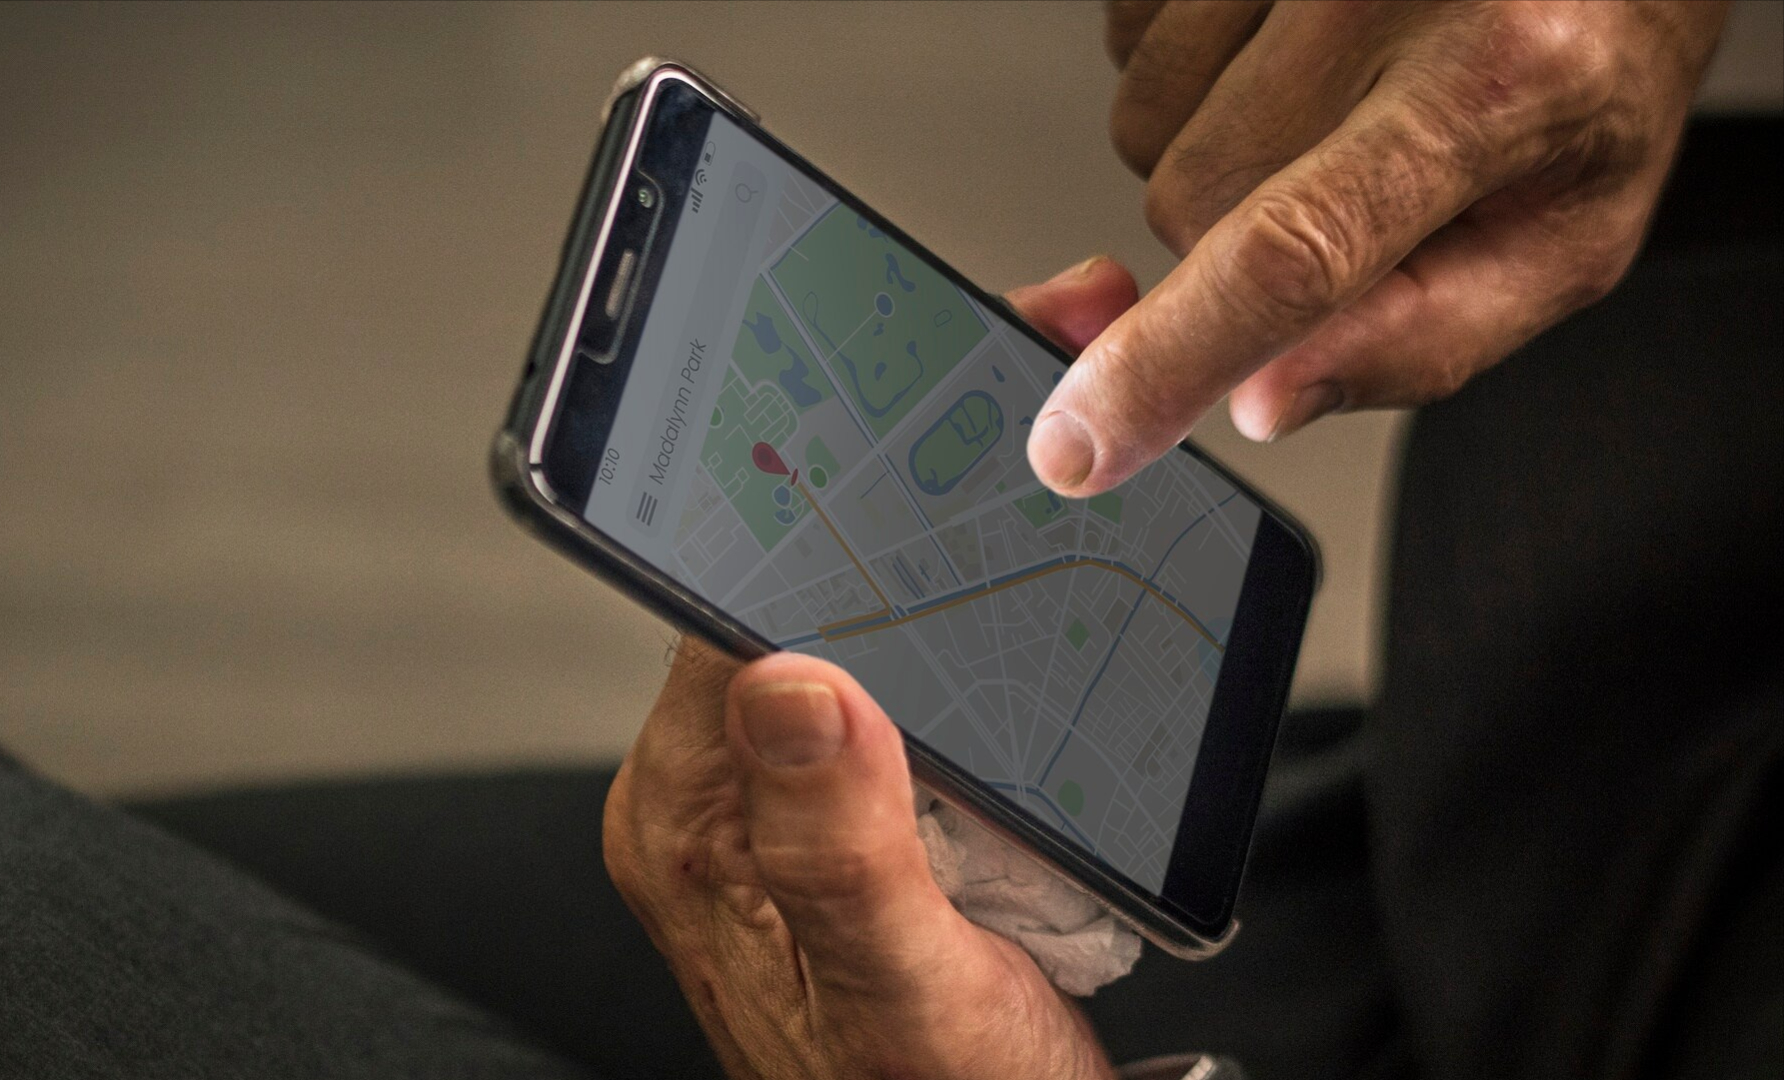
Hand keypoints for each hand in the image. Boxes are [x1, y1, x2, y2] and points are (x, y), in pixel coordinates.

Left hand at [602, 261, 1139, 1078]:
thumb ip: (837, 850)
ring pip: (862, 610)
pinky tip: (1030, 539)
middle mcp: (731, 790)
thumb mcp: (900, 995)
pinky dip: (972, 593)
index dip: (810, 487)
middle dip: (890, 471)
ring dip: (937, 519)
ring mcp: (801, 787)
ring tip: (1019, 409)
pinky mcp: (871, 795)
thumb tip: (793, 678)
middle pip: (797, 585)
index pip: (730, 605)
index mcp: (697, 818)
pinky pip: (910, 664)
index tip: (883, 386)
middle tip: (986, 350)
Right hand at [1026, 0, 1728, 495]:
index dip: (1169, 359)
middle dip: (1239, 239)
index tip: (1081, 442)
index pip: (1289, 252)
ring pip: (1145, 127)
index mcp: (1493, 82)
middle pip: (1190, 203)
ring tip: (1325, 108)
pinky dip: (1191, 72)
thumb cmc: (1585, 75)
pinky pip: (1133, 40)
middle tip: (1348, 190)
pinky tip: (1281, 54)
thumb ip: (1423, 340)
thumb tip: (1263, 401)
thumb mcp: (1562, 238)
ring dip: (1210, 151)